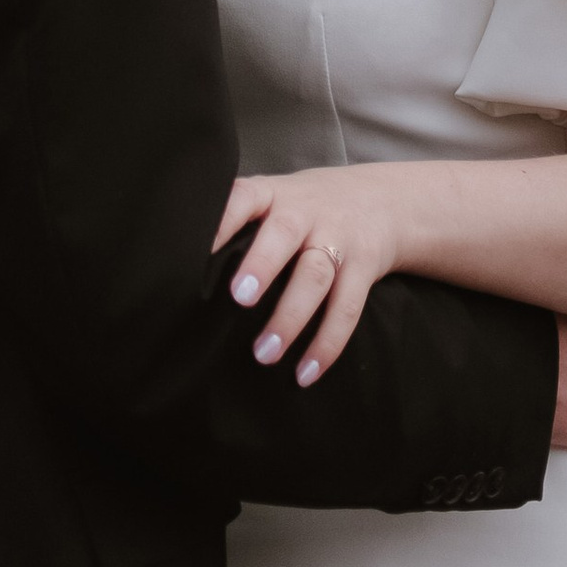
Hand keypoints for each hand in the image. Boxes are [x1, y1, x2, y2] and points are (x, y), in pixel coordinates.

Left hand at [214, 166, 413, 382]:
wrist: (383, 201)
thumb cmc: (306, 208)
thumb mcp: (277, 198)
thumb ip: (241, 222)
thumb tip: (184, 268)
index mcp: (275, 194)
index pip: (245, 197)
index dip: (224, 219)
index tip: (201, 248)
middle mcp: (306, 212)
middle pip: (284, 232)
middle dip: (263, 263)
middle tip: (240, 297)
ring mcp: (338, 238)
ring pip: (316, 275)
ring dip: (290, 316)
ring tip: (264, 353)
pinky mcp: (364, 267)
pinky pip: (347, 308)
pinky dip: (327, 344)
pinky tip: (306, 372)